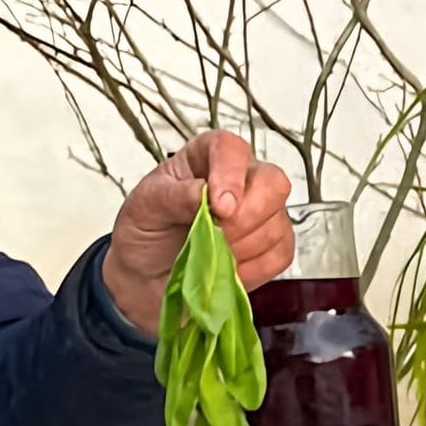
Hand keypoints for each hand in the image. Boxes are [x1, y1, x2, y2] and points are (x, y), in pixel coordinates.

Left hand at [102, 131, 295, 334]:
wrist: (147, 276)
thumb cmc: (147, 231)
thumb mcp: (145, 207)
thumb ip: (174, 196)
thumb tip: (205, 194)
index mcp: (207, 157)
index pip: (232, 149)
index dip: (231, 176)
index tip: (219, 208)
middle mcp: (242, 179)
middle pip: (273, 183)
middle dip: (246, 217)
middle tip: (216, 235)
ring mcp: (263, 213)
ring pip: (277, 224)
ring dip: (242, 248)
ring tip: (211, 254)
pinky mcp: (274, 245)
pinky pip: (280, 255)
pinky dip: (254, 269)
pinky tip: (228, 269)